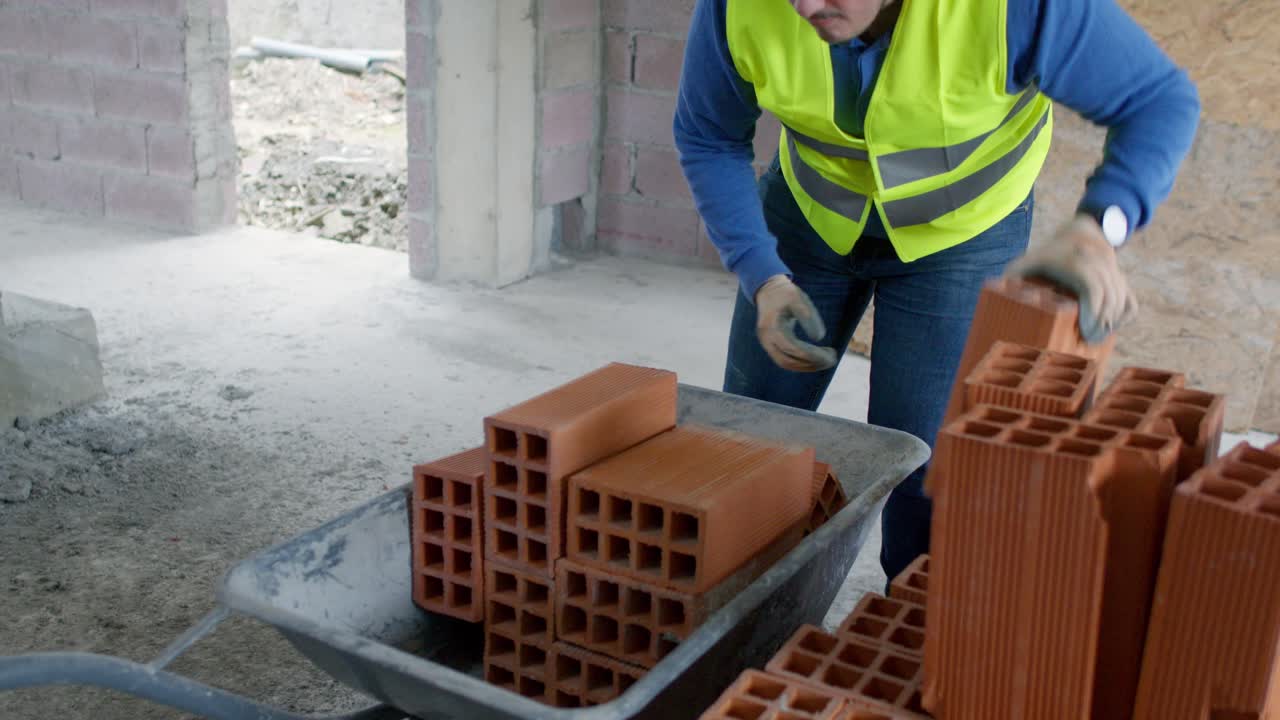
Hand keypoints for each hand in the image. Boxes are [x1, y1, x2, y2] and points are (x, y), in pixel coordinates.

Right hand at [754, 275, 837, 371]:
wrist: (767, 291)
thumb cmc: (786, 294)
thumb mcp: (798, 299)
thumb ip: (808, 316)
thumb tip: (819, 338)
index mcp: (773, 327)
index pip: (794, 348)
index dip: (813, 355)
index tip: (832, 354)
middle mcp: (766, 339)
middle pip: (788, 360)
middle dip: (812, 363)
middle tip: (833, 359)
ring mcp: (766, 344)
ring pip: (786, 364)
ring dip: (807, 366)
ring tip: (826, 360)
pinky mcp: (771, 346)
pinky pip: (784, 361)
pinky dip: (801, 363)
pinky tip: (815, 359)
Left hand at [1003, 215, 1137, 343]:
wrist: (1081, 233)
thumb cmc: (1047, 256)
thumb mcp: (1027, 262)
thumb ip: (1012, 278)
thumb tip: (995, 302)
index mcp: (1075, 261)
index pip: (1093, 288)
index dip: (1093, 312)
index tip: (1086, 333)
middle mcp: (1099, 264)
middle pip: (1110, 298)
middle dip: (1102, 324)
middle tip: (1089, 342)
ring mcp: (1114, 271)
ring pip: (1123, 301)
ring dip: (1112, 323)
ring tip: (1095, 339)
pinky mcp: (1122, 279)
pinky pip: (1131, 302)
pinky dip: (1124, 317)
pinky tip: (1109, 328)